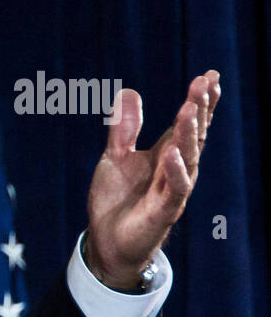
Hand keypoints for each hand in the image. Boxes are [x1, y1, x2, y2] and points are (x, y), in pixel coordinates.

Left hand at [84, 71, 220, 289]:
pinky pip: (175, 189)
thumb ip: (123, 129)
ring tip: (189, 108)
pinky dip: (175, 170)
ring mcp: (172, 189)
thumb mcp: (115, 157)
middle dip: (200, 108)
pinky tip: (172, 153)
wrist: (107, 241)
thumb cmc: (116, 199)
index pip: (188, 123)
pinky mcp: (164, 210)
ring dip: (189, 133)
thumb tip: (130, 92)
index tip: (209, 76)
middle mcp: (175, 169)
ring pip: (187, 157)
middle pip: (194, 134)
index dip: (200, 101)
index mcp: (166, 154)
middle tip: (205, 83)